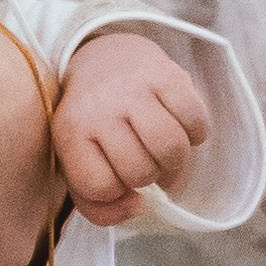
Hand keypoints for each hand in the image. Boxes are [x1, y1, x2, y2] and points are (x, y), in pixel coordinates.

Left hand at [51, 29, 209, 224]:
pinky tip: (181, 129)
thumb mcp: (79, 163)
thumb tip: (138, 207)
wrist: (105, 59)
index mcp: (69, 132)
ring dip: (176, 162)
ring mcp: (133, 89)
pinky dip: (196, 134)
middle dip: (149, 177)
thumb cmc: (94, 124)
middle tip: (146, 163)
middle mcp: (98, 108)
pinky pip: (196, 122)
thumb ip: (97, 206)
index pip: (99, 188)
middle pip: (140, 172)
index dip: (115, 192)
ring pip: (170, 149)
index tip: (117, 178)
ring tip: (165, 154)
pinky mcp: (167, 75)